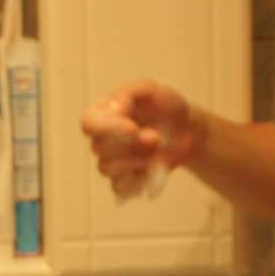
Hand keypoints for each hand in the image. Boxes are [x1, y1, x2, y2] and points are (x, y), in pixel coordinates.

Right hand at [81, 80, 199, 197]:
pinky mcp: (123, 178)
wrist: (185, 129)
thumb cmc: (165, 105)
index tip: (134, 128)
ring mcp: (110, 160)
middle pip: (100, 149)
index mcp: (102, 113)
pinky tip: (150, 168)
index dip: (109, 129)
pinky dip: (136, 180)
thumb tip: (112, 111)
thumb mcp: (149, 89)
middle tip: (155, 136)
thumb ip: (126, 93)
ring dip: (136, 160)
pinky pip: (119, 187)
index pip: (89, 124)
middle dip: (132, 144)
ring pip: (106, 168)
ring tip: (155, 149)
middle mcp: (101, 138)